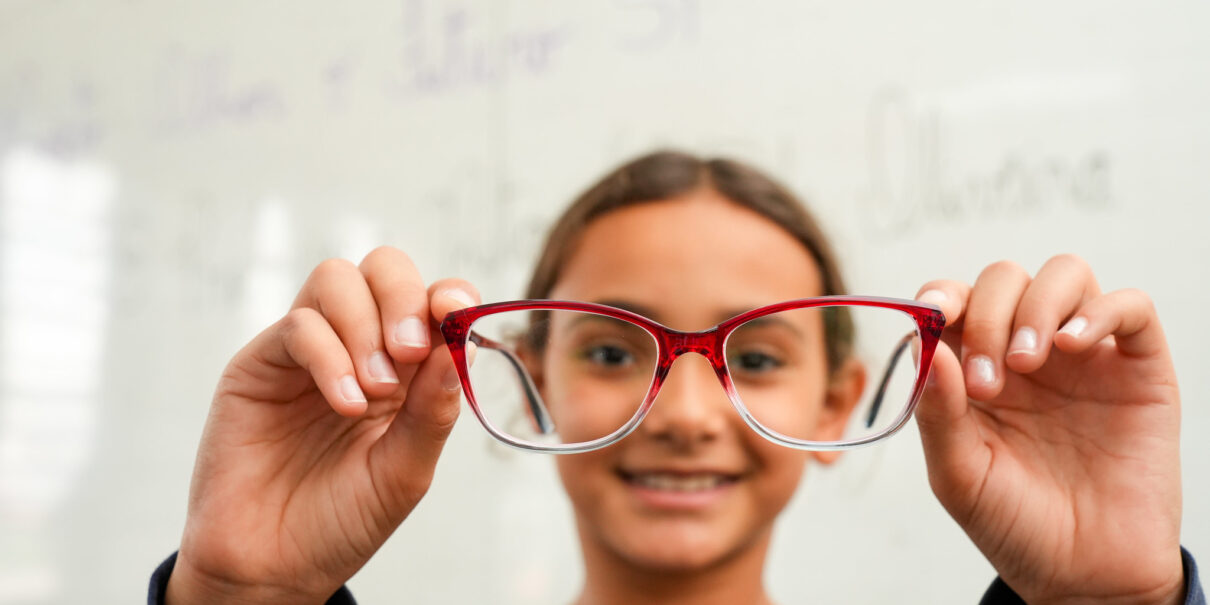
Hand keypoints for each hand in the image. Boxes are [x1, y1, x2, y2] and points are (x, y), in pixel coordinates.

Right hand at [166, 247, 479, 604]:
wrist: (273, 566)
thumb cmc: (343, 520)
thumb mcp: (406, 470)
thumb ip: (434, 410)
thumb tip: (458, 347)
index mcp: (405, 370)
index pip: (431, 300)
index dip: (449, 295)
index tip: (456, 313)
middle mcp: (357, 347)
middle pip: (382, 268)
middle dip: (403, 297)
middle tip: (409, 353)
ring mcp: (308, 352)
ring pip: (336, 280)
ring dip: (365, 325)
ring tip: (372, 393)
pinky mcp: (260, 364)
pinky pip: (300, 325)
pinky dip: (330, 356)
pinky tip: (345, 405)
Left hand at [913, 255, 1183, 604]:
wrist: (1084, 576)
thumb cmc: (1014, 523)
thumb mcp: (958, 475)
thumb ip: (937, 413)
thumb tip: (925, 346)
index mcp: (975, 368)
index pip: (954, 302)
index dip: (940, 296)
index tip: (932, 315)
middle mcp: (1028, 351)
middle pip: (1004, 278)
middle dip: (987, 313)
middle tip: (988, 379)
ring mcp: (1085, 356)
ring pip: (1065, 274)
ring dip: (1037, 304)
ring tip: (1027, 362)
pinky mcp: (1139, 369)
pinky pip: (1130, 306)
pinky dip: (1099, 310)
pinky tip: (1072, 345)